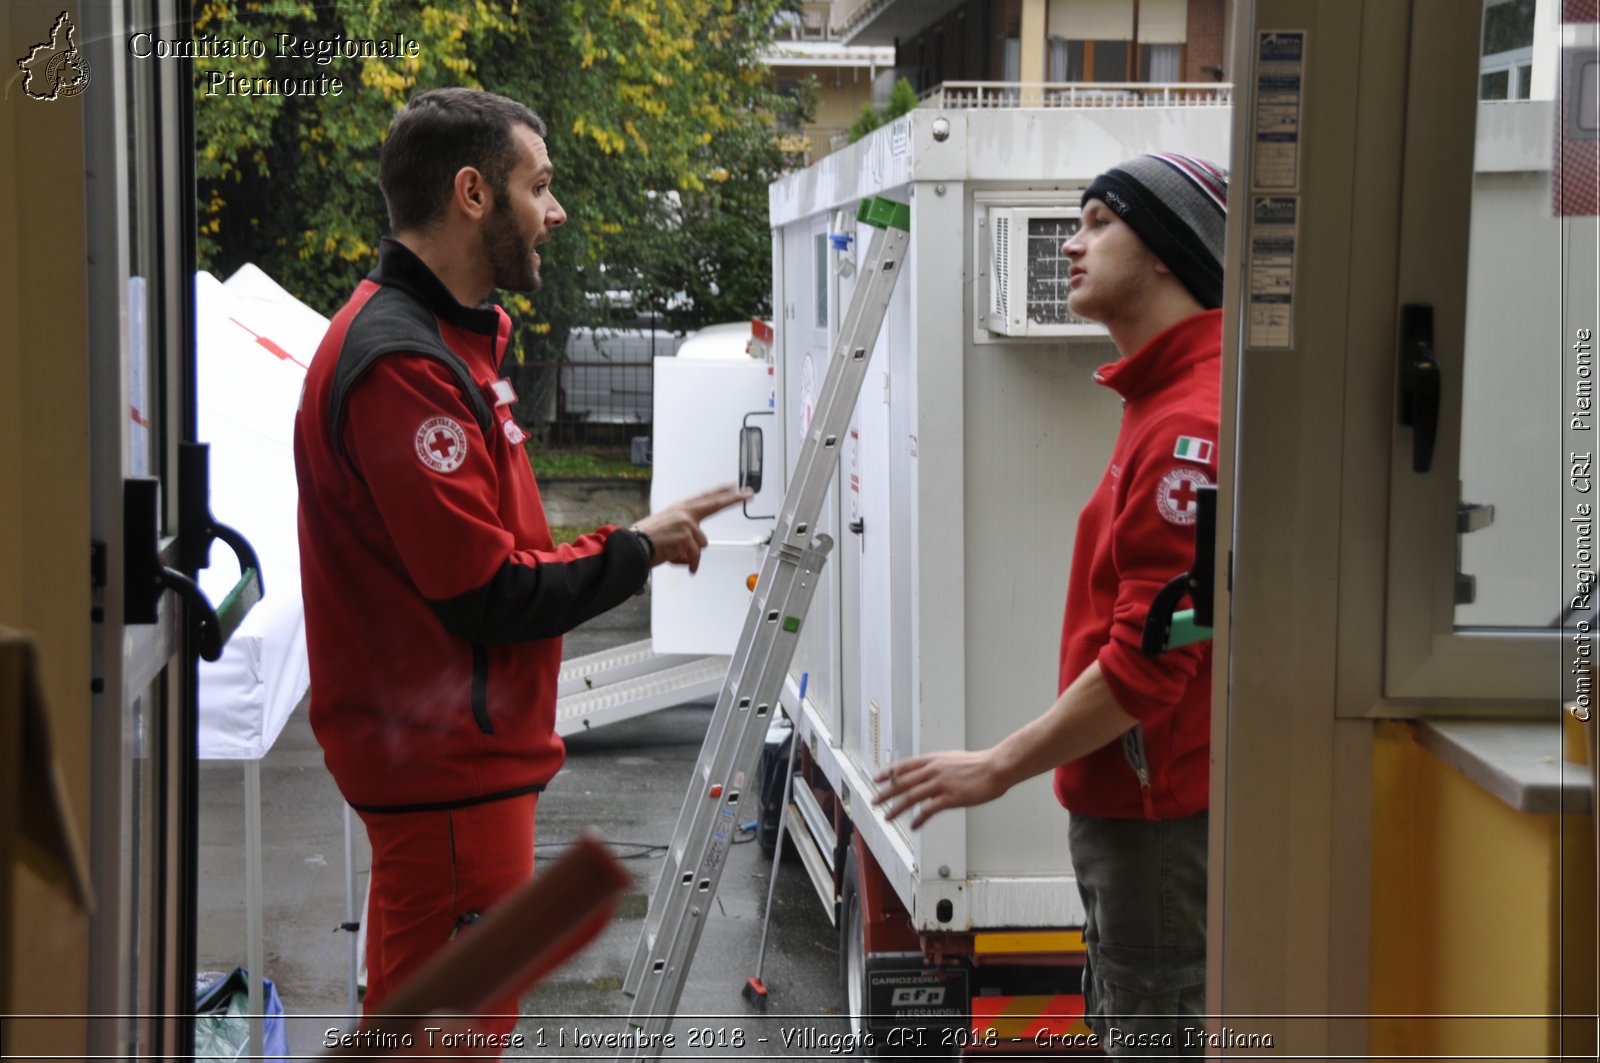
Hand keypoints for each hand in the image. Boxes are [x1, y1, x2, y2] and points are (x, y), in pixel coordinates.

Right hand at [630, 483, 751, 573]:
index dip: (720, 493)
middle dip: (734, 498)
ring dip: (691, 554)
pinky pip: (695, 556)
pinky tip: (680, 564)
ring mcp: (687, 524)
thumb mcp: (666, 527)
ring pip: (702, 544)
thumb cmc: (645, 540)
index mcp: (679, 508)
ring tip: (672, 554)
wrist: (633, 546)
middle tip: (748, 494)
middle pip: (715, 504)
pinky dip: (690, 564)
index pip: (705, 498)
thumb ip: (685, 529)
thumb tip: (699, 543)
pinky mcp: (687, 537)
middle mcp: (684, 512)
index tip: (734, 487)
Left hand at [873, 750, 1009, 829]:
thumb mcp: (953, 760)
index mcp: (933, 760)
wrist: (996, 767)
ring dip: (896, 808)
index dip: (888, 773)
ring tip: (887, 817)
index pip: (904, 766)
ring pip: (911, 797)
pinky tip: (914, 826)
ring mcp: (941, 784)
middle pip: (902, 782)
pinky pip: (929, 810)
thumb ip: (938, 769)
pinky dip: (919, 818)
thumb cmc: (979, 764)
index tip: (877, 778)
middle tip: (874, 801)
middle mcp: (933, 770)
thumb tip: (928, 780)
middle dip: (885, 793)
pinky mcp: (950, 797)